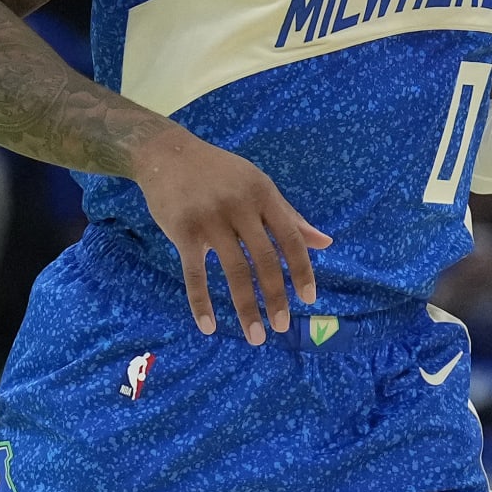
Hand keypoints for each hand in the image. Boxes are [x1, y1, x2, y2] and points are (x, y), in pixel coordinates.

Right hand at [132, 127, 330, 343]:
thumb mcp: (258, 185)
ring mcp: (211, 219)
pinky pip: (195, 274)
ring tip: (255, 336)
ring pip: (234, 271)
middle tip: (281, 326)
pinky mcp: (183, 231)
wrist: (166, 155)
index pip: (290, 236)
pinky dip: (201, 303)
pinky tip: (209, 327)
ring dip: (246, 307)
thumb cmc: (219, 173)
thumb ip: (289, 216)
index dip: (301, 268)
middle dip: (276, 296)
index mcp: (263, 194)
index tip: (309, 298)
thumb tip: (325, 242)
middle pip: (265, 258)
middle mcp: (240, 206)